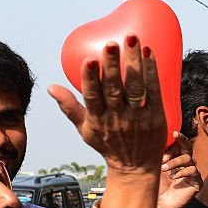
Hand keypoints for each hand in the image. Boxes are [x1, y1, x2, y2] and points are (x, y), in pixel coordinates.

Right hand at [48, 36, 166, 175]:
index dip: (90, 79)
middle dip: (112, 66)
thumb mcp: (85, 130)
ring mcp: (138, 117)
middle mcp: (118, 118)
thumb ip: (69, 107)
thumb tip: (51, 87)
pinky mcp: (156, 115)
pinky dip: (152, 71)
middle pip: (114, 89)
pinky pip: (154, 90)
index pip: (92, 97)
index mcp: (98, 120)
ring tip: (132, 40)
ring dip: (134, 63)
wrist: (136, 167)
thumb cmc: (108, 145)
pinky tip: (149, 52)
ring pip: (135, 87)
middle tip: (112, 44)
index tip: (89, 60)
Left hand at [157, 131, 201, 207]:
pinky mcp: (197, 183)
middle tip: (175, 135)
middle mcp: (187, 164)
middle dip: (182, 140)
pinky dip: (181, 172)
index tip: (172, 132)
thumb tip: (157, 141)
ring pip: (188, 158)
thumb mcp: (156, 169)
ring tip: (164, 168)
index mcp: (177, 159)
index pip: (180, 145)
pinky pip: (193, 171)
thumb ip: (159, 156)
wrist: (161, 205)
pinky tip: (173, 177)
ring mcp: (193, 173)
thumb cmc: (157, 186)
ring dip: (175, 161)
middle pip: (188, 148)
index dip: (178, 139)